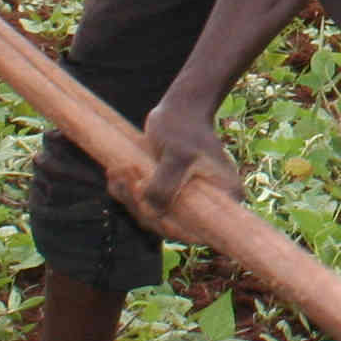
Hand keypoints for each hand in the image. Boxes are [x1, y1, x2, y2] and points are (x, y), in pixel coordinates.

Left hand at [126, 91, 243, 230]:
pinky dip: (127, 193)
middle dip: (143, 206)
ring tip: (117, 172)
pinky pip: (146, 205)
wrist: (179, 110)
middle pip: (171, 225)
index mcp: (224, 198)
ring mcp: (188, 202)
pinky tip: (115, 177)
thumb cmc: (184, 128)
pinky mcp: (170, 195)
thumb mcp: (177, 155)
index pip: (197, 230)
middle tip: (127, 177)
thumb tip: (153, 214)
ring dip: (130, 198)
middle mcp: (209, 206)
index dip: (169, 226)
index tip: (147, 203)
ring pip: (154, 216)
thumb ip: (166, 186)